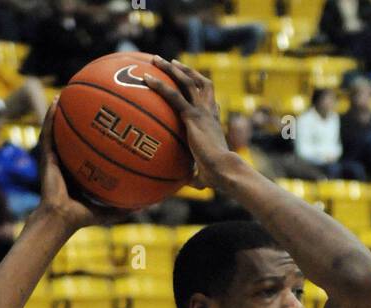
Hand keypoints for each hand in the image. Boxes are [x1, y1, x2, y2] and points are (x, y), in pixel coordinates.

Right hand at [35, 102, 129, 232]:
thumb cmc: (81, 218)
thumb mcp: (109, 211)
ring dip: (60, 110)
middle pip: (71, 135)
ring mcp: (54, 158)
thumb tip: (149, 205)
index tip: (105, 122)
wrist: (61, 219)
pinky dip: (50, 116)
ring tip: (68, 92)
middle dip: (77, 118)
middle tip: (88, 101)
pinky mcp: (45, 156)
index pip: (86, 150)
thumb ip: (126, 207)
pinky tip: (56, 101)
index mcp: (77, 171)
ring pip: (56, 128)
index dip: (94, 136)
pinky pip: (48, 131)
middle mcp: (65, 161)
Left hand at [144, 56, 230, 189]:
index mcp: (214, 122)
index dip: (201, 89)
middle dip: (185, 70)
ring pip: (186, 81)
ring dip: (170, 69)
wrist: (224, 170)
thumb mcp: (205, 174)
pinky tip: (146, 79)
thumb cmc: (217, 177)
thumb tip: (188, 184)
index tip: (191, 82)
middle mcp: (209, 112)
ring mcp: (202, 111)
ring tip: (155, 60)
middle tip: (170, 63)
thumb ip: (197, 175)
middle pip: (199, 82)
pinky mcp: (193, 116)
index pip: (209, 100)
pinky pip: (173, 96)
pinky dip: (159, 85)